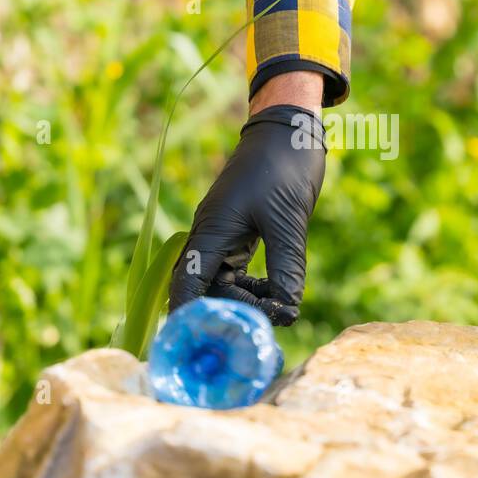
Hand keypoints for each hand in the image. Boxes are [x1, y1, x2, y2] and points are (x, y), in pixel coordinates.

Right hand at [168, 102, 325, 325]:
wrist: (290, 129)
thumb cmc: (284, 165)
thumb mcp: (288, 220)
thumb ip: (287, 267)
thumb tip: (288, 312)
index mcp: (210, 232)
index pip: (186, 286)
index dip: (189, 319)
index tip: (203, 347)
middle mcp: (209, 238)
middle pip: (203, 291)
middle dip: (225, 316)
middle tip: (257, 333)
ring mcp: (223, 237)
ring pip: (222, 286)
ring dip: (243, 305)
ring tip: (275, 314)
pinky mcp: (240, 236)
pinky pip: (237, 274)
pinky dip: (254, 290)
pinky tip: (276, 296)